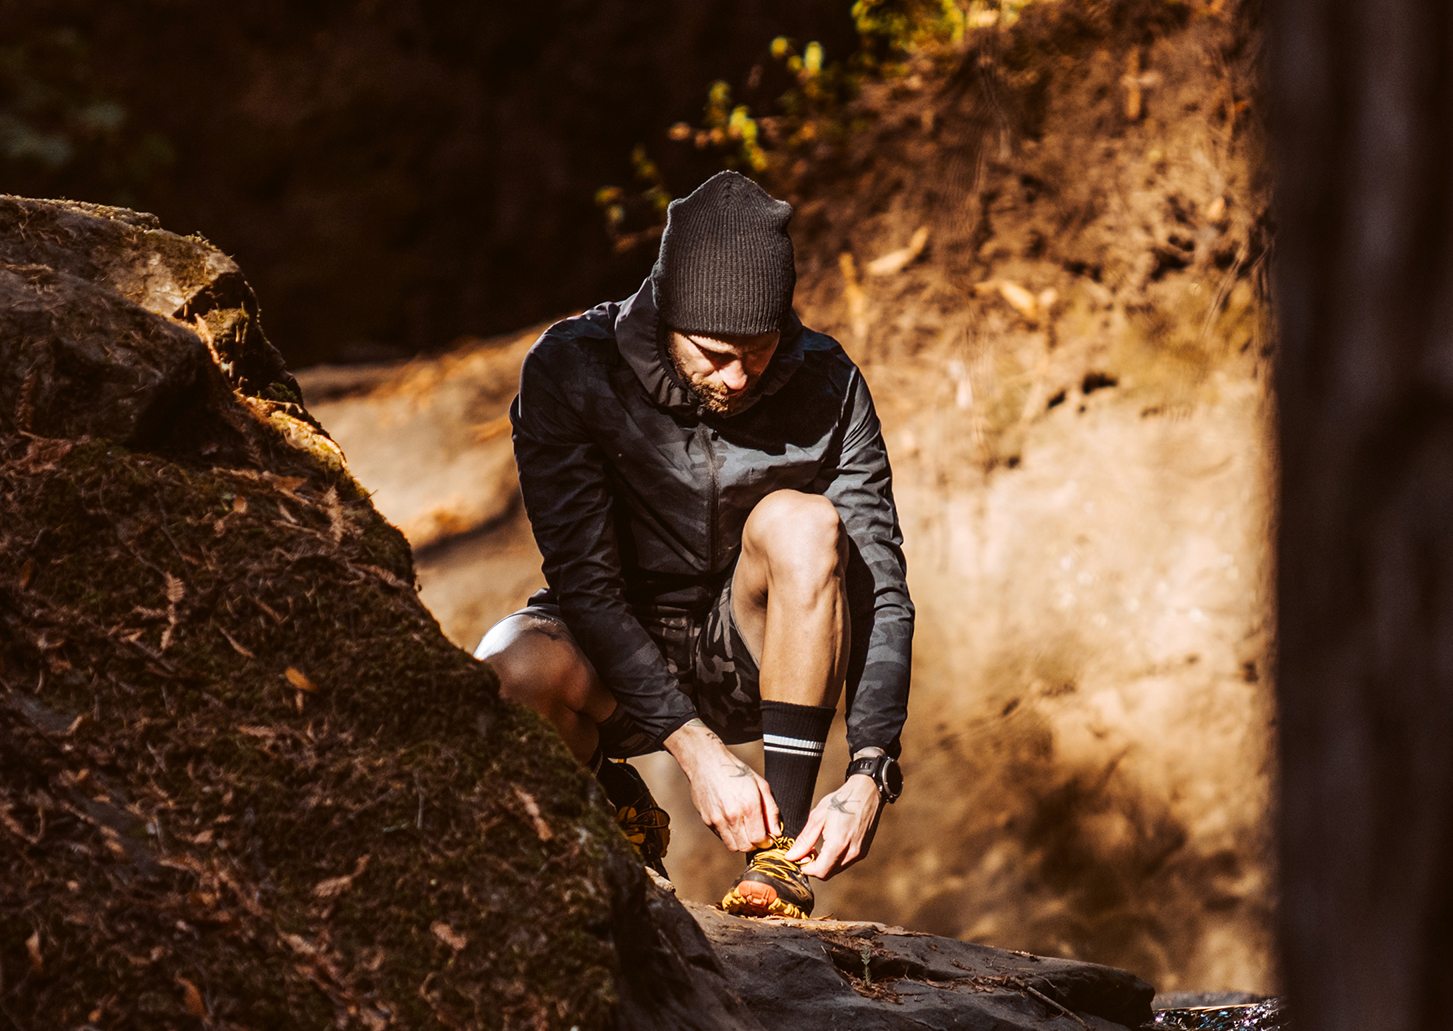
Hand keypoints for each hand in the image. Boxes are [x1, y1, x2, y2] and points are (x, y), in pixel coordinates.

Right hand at [665, 719, 780, 851]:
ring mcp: (717, 820)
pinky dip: (730, 835)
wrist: (707, 762)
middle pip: (746, 847)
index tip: (767, 835)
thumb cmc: (736, 771)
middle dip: (754, 843)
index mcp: (749, 805)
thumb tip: (776, 833)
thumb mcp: (761, 785)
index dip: (766, 841)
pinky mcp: (707, 821)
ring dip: (742, 842)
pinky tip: (732, 821)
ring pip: (733, 846)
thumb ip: (772, 810)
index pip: (759, 840)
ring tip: (745, 828)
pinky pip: (722, 838)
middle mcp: (732, 816)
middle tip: (756, 832)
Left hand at [785, 775, 881, 878]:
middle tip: (807, 852)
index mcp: (838, 844)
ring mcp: (859, 853)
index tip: (799, 857)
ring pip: (836, 870)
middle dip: (814, 867)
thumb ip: (804, 840)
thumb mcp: (817, 817)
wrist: (866, 793)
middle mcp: (851, 853)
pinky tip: (830, 845)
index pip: (820, 871)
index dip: (806, 868)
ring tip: (818, 846)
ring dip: (824, 864)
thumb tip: (791, 856)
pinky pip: (845, 863)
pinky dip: (834, 859)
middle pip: (828, 873)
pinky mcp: (863, 851)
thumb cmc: (840, 801)